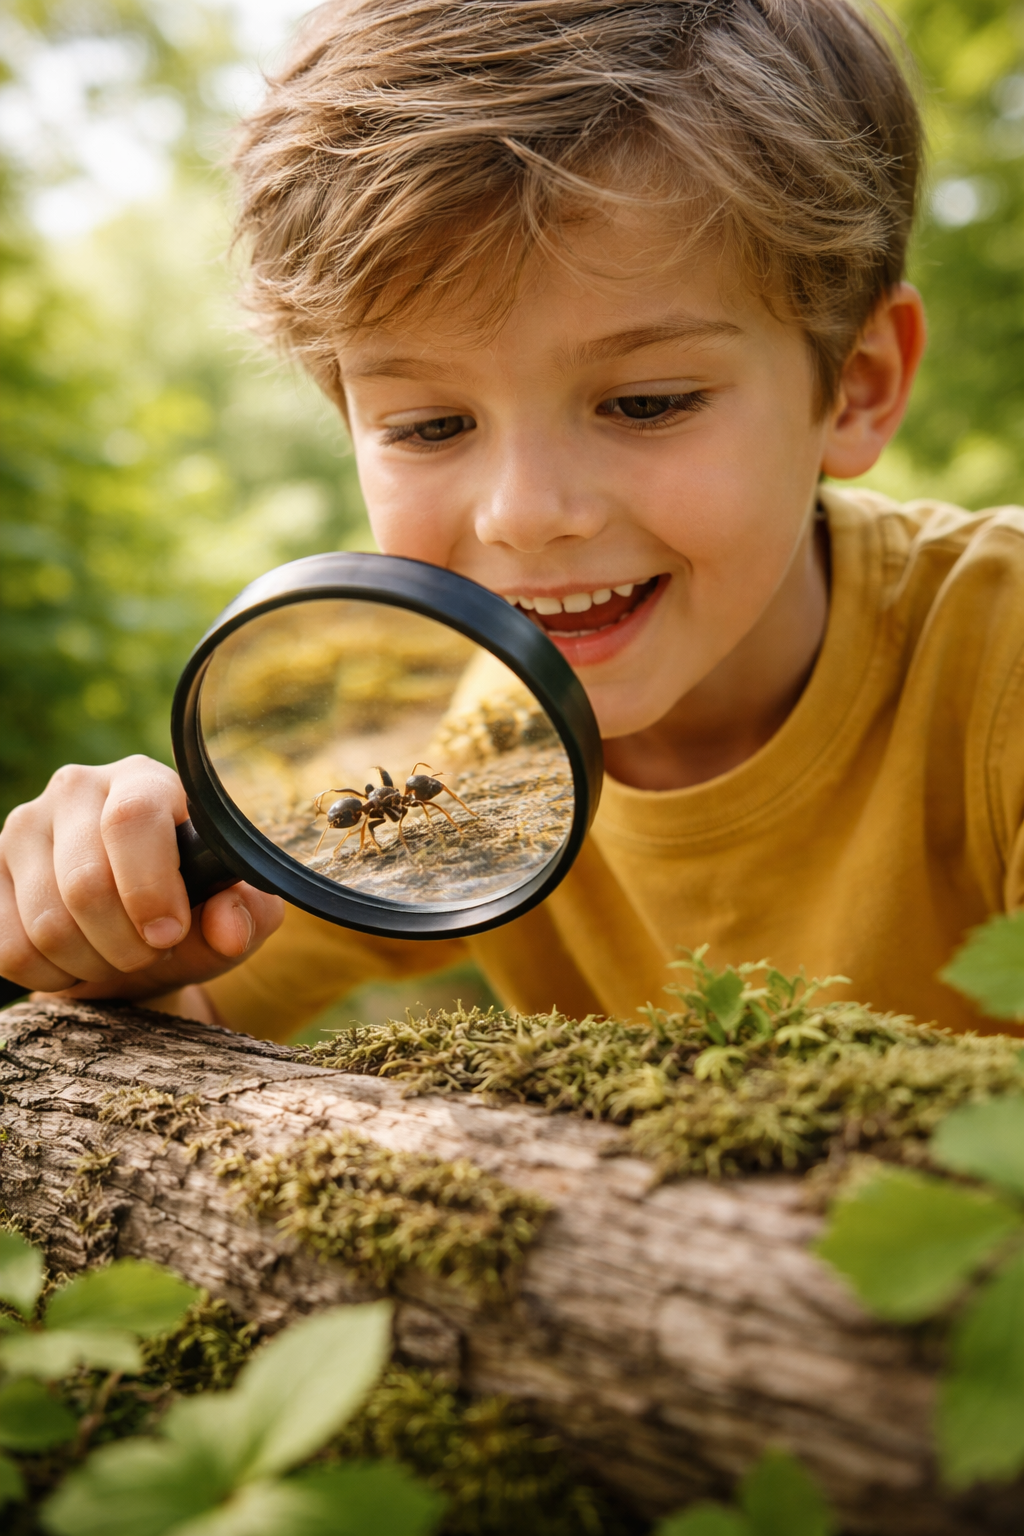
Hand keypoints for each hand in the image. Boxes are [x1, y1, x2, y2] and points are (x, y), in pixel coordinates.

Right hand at [0, 756, 282, 1000]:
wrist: (132, 934)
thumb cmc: (189, 912)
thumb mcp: (235, 913)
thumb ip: (247, 913)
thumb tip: (227, 925)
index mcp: (145, 781)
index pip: (133, 818)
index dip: (150, 887)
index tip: (169, 933)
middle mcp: (77, 789)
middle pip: (86, 882)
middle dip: (126, 943)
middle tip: (150, 952)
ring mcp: (23, 827)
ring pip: (46, 922)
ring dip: (91, 962)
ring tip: (117, 955)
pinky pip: (9, 947)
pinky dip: (50, 974)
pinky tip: (75, 959)